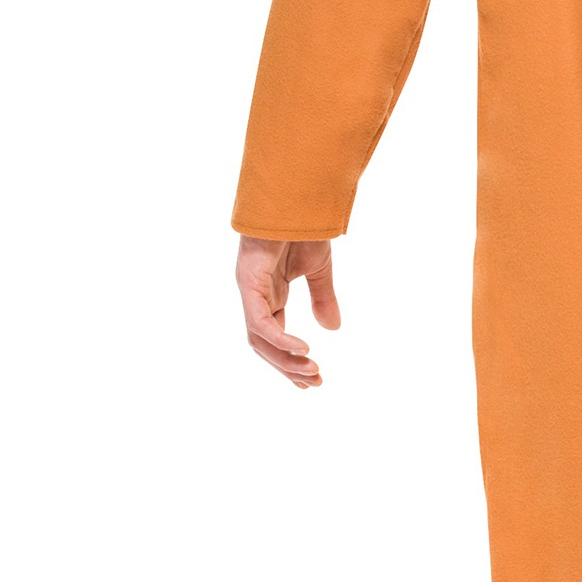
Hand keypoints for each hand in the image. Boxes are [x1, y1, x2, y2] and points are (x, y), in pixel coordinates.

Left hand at [236, 237, 340, 389]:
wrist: (295, 198)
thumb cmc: (303, 227)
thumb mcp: (318, 269)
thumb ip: (323, 298)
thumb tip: (332, 329)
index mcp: (268, 294)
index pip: (274, 336)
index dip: (291, 360)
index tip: (311, 380)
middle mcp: (255, 296)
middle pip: (264, 345)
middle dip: (288, 368)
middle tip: (314, 384)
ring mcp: (250, 290)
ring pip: (259, 339)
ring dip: (285, 360)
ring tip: (311, 373)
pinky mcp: (249, 282)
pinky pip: (260, 321)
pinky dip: (279, 339)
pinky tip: (302, 350)